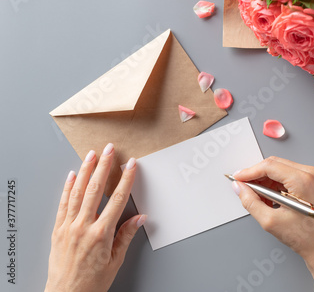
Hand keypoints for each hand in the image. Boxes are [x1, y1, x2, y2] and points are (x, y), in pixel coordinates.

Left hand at [45, 143, 145, 291]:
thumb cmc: (91, 282)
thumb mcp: (115, 261)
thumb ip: (126, 236)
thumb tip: (140, 219)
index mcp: (101, 234)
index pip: (117, 199)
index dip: (126, 179)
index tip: (131, 165)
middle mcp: (83, 226)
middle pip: (96, 189)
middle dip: (104, 166)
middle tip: (110, 149)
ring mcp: (68, 226)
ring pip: (77, 192)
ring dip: (85, 171)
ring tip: (91, 155)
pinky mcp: (58, 229)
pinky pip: (63, 203)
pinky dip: (67, 188)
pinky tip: (71, 175)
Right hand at [232, 156, 313, 291]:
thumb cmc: (304, 236)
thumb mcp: (270, 221)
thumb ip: (251, 202)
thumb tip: (240, 188)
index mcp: (303, 181)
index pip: (269, 166)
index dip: (250, 172)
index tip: (238, 178)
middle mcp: (310, 174)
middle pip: (273, 164)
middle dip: (256, 176)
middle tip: (244, 187)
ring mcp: (311, 175)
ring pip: (278, 168)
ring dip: (264, 181)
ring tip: (259, 199)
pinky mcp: (309, 179)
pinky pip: (285, 174)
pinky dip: (273, 184)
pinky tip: (269, 198)